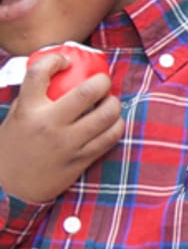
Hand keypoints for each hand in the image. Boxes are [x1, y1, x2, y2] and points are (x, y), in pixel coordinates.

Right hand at [0, 52, 121, 202]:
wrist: (10, 188)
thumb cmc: (13, 148)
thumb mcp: (14, 118)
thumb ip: (32, 98)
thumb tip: (56, 74)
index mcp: (27, 110)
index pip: (39, 73)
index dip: (55, 59)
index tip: (65, 61)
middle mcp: (48, 124)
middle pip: (87, 92)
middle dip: (102, 81)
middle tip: (102, 82)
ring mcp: (67, 143)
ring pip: (106, 114)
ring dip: (114, 104)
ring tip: (110, 103)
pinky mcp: (81, 160)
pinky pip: (110, 137)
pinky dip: (116, 126)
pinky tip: (112, 123)